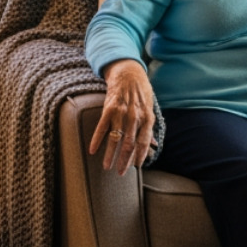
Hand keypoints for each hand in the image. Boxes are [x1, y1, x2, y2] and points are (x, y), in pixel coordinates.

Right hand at [88, 59, 155, 175]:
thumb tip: (154, 145)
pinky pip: (102, 127)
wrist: (129, 73)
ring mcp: (121, 113)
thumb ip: (149, 127)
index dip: (140, 156)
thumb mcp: (150, 108)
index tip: (136, 167)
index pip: (144, 142)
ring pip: (115, 138)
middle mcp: (135, 117)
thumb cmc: (141, 92)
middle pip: (129, 144)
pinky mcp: (108, 108)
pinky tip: (92, 150)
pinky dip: (96, 140)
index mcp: (147, 118)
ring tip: (106, 167)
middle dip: (124, 160)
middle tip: (120, 173)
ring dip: (110, 154)